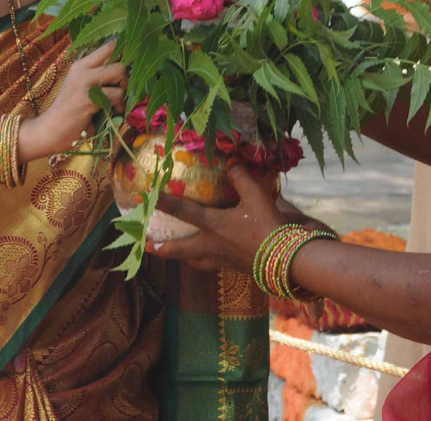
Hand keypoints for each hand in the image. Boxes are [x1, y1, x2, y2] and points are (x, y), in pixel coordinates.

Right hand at [26, 42, 126, 157]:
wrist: (50, 131)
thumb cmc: (72, 112)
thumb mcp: (84, 88)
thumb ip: (101, 76)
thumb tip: (132, 68)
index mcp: (82, 64)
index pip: (109, 45)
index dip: (126, 51)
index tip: (131, 64)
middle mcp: (83, 68)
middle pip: (119, 59)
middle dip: (127, 77)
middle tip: (122, 91)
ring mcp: (84, 82)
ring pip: (121, 73)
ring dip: (124, 92)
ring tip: (116, 104)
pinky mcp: (88, 97)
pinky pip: (117, 95)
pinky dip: (119, 106)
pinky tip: (110, 113)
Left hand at [148, 165, 292, 270]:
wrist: (284, 259)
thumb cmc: (268, 226)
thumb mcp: (257, 196)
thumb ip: (242, 178)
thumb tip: (232, 164)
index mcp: (214, 224)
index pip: (183, 211)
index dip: (164, 203)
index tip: (146, 199)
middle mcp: (211, 244)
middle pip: (179, 248)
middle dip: (161, 248)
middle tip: (147, 247)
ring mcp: (221, 259)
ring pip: (193, 261)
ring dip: (181, 257)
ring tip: (175, 255)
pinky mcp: (232, 267)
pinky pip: (210, 266)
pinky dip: (203, 262)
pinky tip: (207, 258)